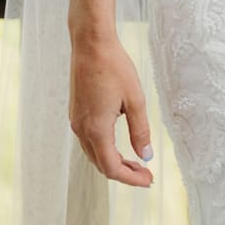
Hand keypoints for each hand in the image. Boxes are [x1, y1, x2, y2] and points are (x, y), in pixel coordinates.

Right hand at [69, 30, 154, 186]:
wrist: (90, 44)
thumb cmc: (114, 67)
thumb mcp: (135, 99)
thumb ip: (140, 130)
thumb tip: (145, 155)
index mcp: (96, 129)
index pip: (112, 167)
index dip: (131, 178)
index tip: (149, 180)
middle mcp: (82, 129)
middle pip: (101, 164)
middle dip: (124, 173)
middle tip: (146, 175)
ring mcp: (76, 121)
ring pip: (94, 154)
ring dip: (114, 162)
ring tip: (137, 162)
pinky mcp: (76, 113)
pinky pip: (89, 141)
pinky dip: (105, 149)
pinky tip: (119, 145)